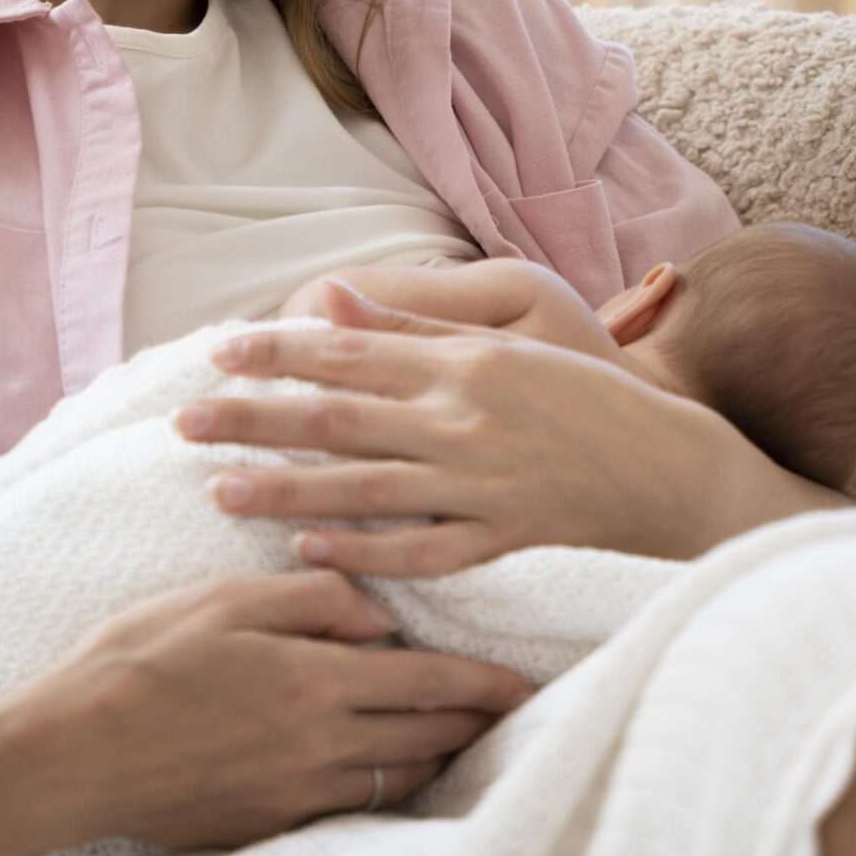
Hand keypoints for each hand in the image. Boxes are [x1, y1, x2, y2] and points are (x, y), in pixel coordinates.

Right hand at [11, 567, 534, 849]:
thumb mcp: (223, 600)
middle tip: (507, 710)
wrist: (70, 753)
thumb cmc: (137, 661)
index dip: (482, 685)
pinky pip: (349, 805)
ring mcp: (293, 794)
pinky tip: (380, 766)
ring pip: (395, 779)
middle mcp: (317, 748)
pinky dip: (381, 784)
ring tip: (453, 736)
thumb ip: (311, 599)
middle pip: (426, 740)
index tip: (523, 683)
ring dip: (433, 757)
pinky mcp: (266, 823)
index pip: (428, 685)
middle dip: (473, 724)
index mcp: (313, 683)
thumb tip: (379, 614)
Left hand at [177, 280, 835, 572]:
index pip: (349, 350)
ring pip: (363, 490)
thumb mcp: (510, 335)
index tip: (215, 353)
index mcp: (463, 362)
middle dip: (253, 419)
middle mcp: (464, 420)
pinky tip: (308, 554)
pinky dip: (363, 554)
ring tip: (220, 491)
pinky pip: (419, 552)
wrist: (671, 466)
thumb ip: (418, 324)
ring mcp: (481, 486)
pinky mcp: (501, 540)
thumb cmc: (584, 392)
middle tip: (184, 422)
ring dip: (286, 492)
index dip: (276, 351)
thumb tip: (330, 300)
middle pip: (337, 418)